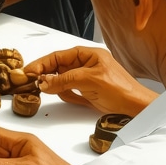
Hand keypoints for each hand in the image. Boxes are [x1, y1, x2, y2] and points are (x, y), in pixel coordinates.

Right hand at [25, 45, 156, 115]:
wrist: (136, 109)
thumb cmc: (121, 90)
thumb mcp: (89, 80)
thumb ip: (64, 80)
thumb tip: (44, 82)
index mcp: (88, 55)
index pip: (59, 56)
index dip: (42, 63)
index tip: (29, 71)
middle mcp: (86, 65)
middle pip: (58, 67)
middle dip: (47, 75)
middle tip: (34, 82)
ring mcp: (86, 79)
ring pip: (61, 80)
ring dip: (57, 86)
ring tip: (53, 91)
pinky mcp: (87, 92)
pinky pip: (68, 91)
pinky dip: (65, 95)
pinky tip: (72, 98)